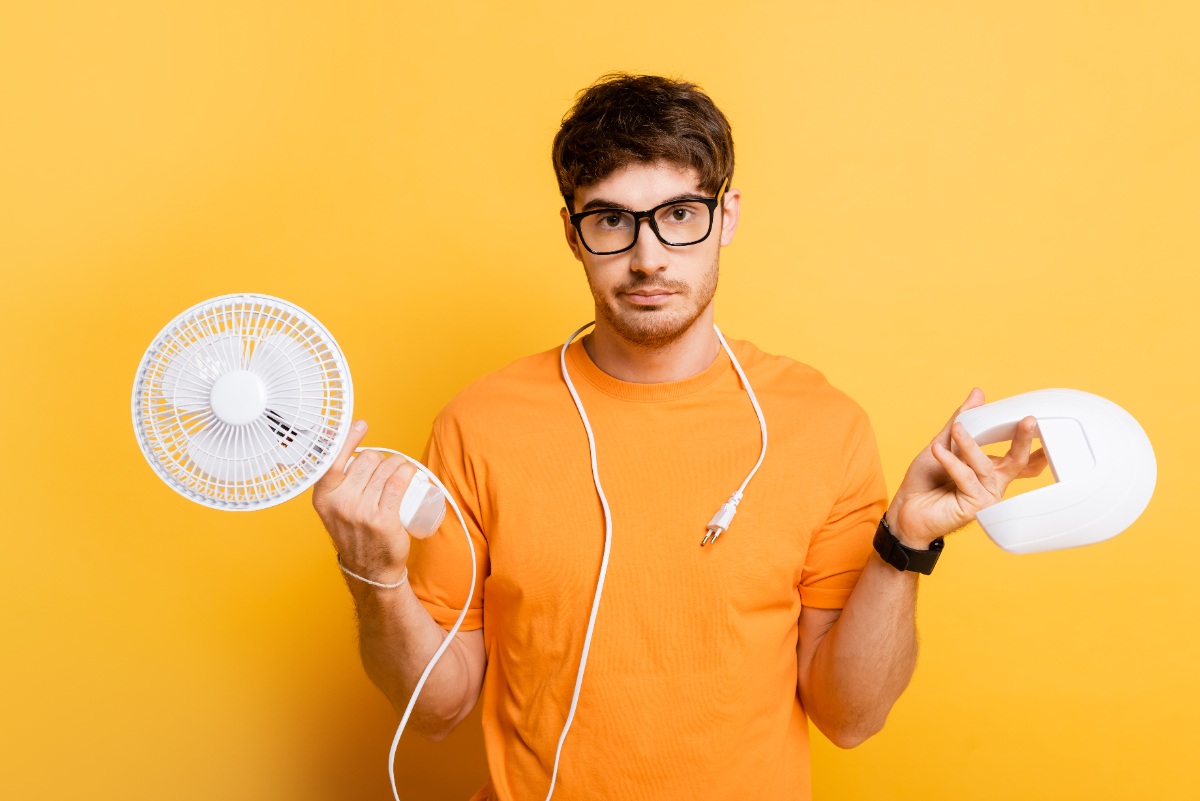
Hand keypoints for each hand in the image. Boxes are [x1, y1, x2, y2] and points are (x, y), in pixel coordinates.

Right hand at [311, 420, 418, 583]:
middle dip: (381, 459)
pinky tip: (410, 471)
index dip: (348, 438)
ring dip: (398, 465)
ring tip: (399, 474)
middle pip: (368, 460)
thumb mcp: (333, 506)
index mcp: (323, 496)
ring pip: (386, 469)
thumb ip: (332, 480)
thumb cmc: (354, 531)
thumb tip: (340, 439)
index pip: (334, 459)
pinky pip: (398, 483)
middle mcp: (340, 503)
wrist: (370, 568)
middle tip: (385, 471)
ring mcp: (361, 512)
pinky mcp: (383, 520)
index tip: (360, 425)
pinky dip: (407, 471)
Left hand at [887, 388, 1048, 548]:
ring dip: (969, 445)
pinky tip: (938, 452)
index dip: (1035, 442)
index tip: (1045, 421)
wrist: (906, 508)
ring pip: (984, 465)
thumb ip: (962, 421)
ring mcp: (987, 496)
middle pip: (1017, 460)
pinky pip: (966, 477)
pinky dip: (951, 462)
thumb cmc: (926, 480)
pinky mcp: (976, 506)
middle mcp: (994, 482)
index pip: (1018, 454)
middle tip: (1029, 420)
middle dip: (1024, 440)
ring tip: (957, 429)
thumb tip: (978, 393)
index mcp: (991, 468)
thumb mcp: (942, 444)